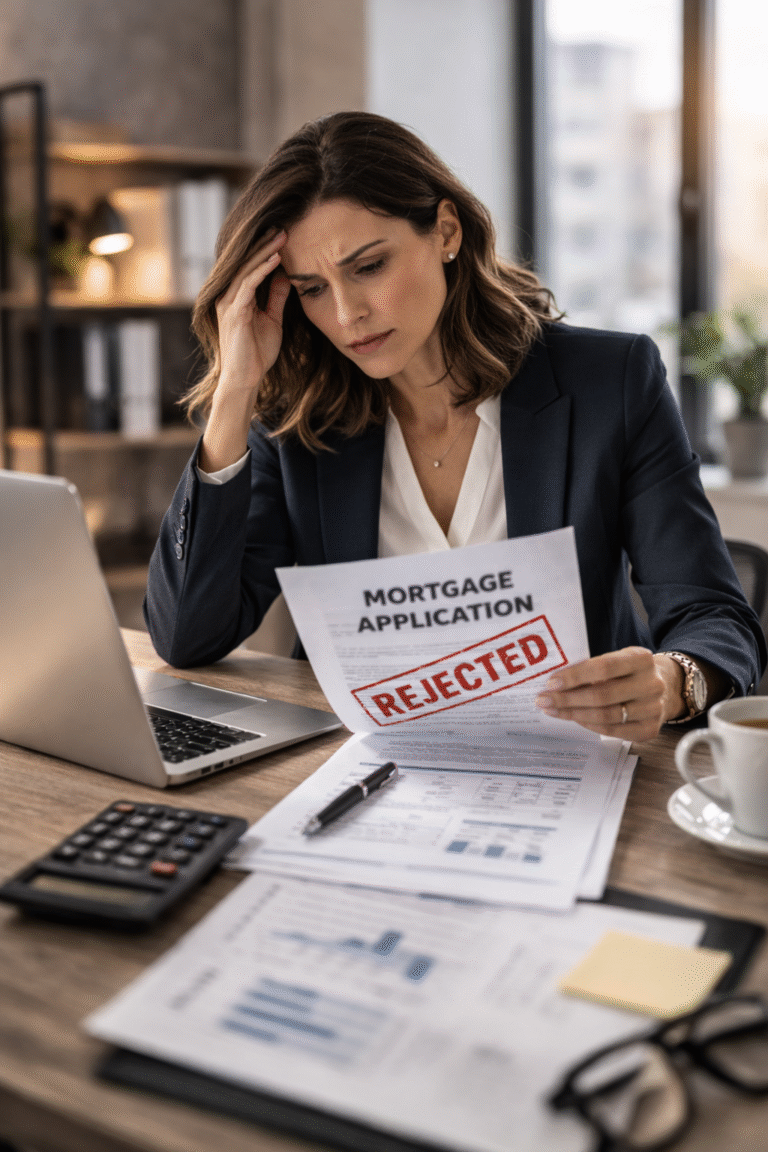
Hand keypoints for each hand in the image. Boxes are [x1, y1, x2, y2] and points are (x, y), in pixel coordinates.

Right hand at [215, 228, 291, 396]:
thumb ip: (275, 298)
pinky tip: (275, 259)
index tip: (283, 236)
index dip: (265, 251)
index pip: (250, 267)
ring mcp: (229, 303)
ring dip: (265, 252)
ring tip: (281, 237)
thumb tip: (284, 276)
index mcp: (236, 297)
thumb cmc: (257, 353)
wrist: (246, 378)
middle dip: (264, 244)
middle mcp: (228, 296)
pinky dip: (262, 270)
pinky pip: (248, 285)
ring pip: (246, 269)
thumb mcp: (272, 320)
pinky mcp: (234, 312)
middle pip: (246, 263)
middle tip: (282, 227)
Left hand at [534, 647, 683, 740]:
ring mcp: (653, 709)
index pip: (603, 668)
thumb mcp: (619, 659)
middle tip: (544, 700)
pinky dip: (590, 726)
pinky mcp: (650, 729)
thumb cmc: (631, 671)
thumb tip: (556, 681)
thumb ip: (594, 667)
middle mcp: (651, 684)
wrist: (666, 685)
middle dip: (567, 699)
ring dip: (574, 714)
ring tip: (554, 710)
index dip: (574, 677)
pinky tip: (575, 719)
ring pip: (606, 716)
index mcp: (641, 659)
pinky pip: (614, 731)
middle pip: (602, 696)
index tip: (551, 683)